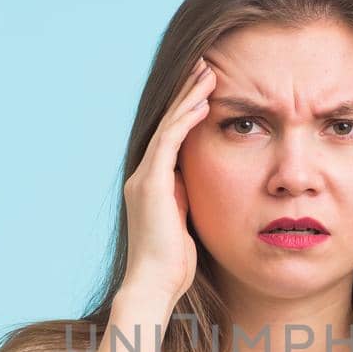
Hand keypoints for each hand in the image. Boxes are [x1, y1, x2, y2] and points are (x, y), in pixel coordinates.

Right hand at [121, 56, 215, 307]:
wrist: (154, 286)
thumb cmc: (174, 266)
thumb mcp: (187, 224)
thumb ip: (191, 201)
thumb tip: (206, 188)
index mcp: (153, 184)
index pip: (172, 137)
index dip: (188, 109)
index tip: (207, 87)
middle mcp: (144, 175)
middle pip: (168, 124)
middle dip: (187, 93)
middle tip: (206, 65)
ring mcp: (145, 178)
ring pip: (169, 127)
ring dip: (189, 98)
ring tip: (208, 73)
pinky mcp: (151, 185)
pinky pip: (170, 143)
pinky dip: (185, 120)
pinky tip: (202, 102)